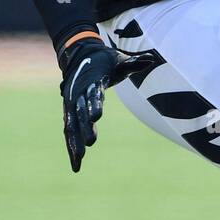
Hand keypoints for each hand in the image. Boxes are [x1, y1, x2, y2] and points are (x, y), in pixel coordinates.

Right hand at [59, 37, 150, 171]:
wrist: (79, 55)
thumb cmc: (104, 60)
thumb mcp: (118, 60)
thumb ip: (133, 63)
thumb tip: (150, 59)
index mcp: (92, 80)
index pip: (93, 93)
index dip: (94, 104)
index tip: (97, 117)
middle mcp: (78, 93)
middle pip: (80, 112)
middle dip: (85, 127)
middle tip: (90, 143)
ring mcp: (71, 104)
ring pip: (71, 125)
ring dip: (74, 142)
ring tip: (79, 159)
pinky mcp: (68, 112)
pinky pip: (69, 131)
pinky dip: (71, 147)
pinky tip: (76, 164)